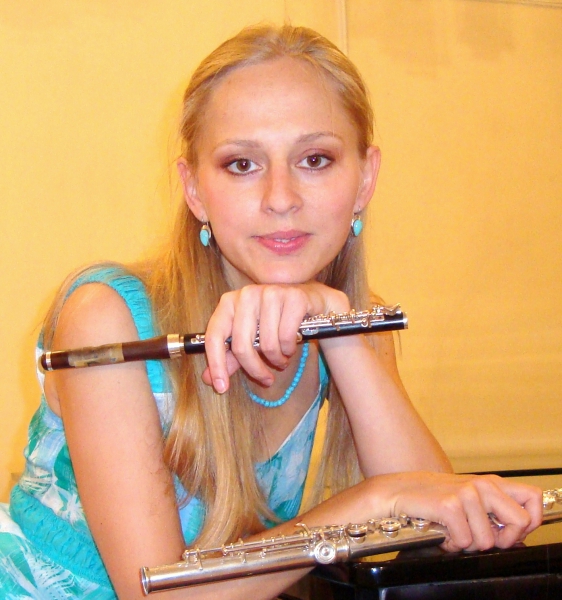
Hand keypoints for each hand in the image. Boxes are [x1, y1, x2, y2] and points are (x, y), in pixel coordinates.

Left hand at [201, 283, 349, 392]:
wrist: (311, 302)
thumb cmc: (276, 321)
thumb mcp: (250, 338)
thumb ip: (230, 356)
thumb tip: (208, 379)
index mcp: (229, 302)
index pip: (214, 336)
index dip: (216, 364)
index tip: (221, 388)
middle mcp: (247, 294)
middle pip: (241, 345)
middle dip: (254, 369)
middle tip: (266, 379)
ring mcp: (270, 293)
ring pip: (267, 344)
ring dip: (276, 359)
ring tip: (282, 357)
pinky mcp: (293, 297)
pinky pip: (286, 337)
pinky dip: (289, 349)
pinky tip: (292, 346)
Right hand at [378, 472, 542, 551]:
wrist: (397, 493)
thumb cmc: (433, 500)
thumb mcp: (468, 500)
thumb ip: (493, 510)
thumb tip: (514, 535)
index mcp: (491, 483)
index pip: (533, 498)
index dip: (529, 523)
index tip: (509, 531)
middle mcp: (482, 485)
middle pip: (521, 522)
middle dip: (502, 540)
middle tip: (479, 536)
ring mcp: (467, 494)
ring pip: (488, 541)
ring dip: (468, 543)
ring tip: (452, 531)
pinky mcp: (450, 505)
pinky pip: (464, 541)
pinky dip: (451, 544)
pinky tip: (441, 531)